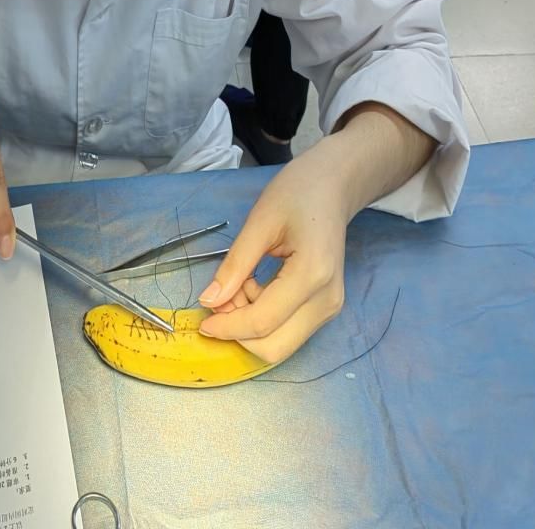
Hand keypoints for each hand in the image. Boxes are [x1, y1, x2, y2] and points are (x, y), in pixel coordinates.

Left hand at [197, 153, 346, 364]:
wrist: (332, 188)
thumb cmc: (297, 194)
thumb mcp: (259, 222)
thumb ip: (234, 264)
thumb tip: (209, 301)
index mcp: (312, 275)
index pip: (263, 322)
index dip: (227, 327)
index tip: (201, 318)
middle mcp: (327, 301)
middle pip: (274, 347)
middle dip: (238, 331)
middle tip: (220, 298)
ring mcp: (330, 308)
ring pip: (281, 344)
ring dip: (249, 326)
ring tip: (238, 285)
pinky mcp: (325, 308)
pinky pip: (288, 331)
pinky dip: (262, 320)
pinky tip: (253, 288)